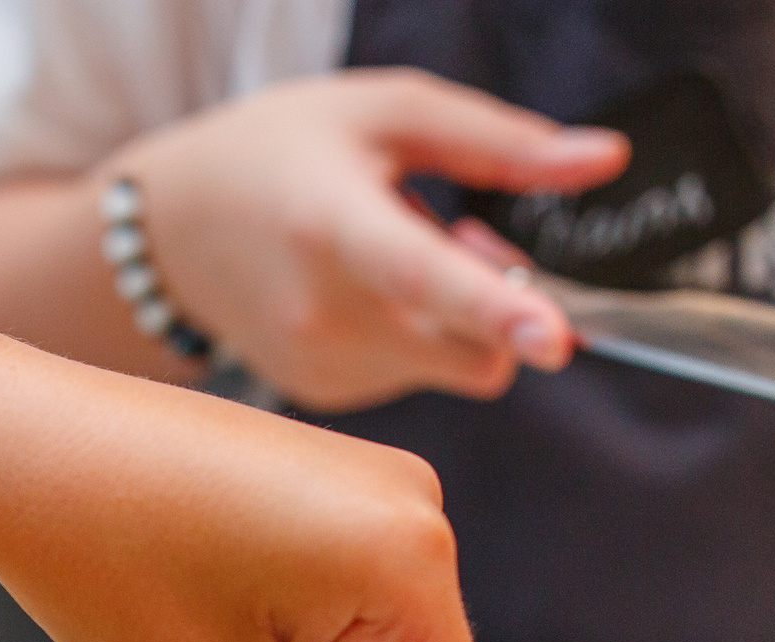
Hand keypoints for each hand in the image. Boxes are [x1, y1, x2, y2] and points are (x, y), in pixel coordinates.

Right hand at [109, 69, 626, 410]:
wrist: (170, 233)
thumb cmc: (279, 153)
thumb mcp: (381, 113)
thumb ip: (498, 139)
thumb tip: (604, 160)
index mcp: (333, 226)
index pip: (422, 274)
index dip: (495, 305)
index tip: (553, 339)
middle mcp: (322, 314)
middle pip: (474, 348)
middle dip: (504, 304)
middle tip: (466, 231)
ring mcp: (321, 367)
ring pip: (451, 363)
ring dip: (453, 315)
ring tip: (387, 255)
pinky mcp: (324, 396)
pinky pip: (416, 376)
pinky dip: (415, 335)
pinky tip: (361, 293)